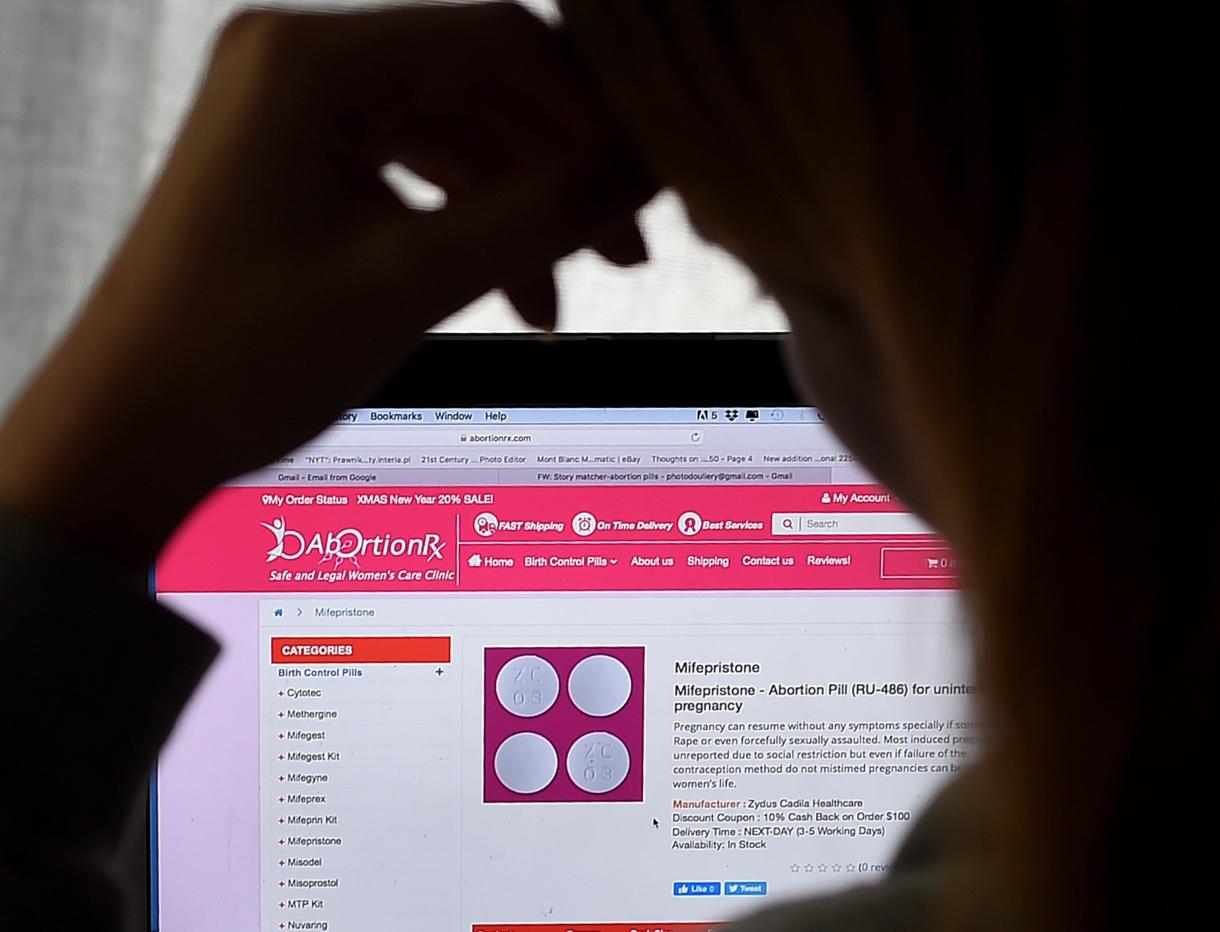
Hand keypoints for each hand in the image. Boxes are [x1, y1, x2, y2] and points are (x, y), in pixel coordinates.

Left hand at [0, 3, 654, 572]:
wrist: (129, 436)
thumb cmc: (239, 356)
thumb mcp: (415, 281)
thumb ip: (543, 214)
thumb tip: (645, 169)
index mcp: (311, 62)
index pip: (498, 39)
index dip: (590, 105)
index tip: (649, 170)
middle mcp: (298, 66)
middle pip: (480, 89)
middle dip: (559, 169)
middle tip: (626, 246)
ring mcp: (293, 115)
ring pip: (452, 139)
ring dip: (517, 210)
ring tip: (563, 292)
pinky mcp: (296, 166)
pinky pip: (410, 176)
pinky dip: (465, 227)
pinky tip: (506, 290)